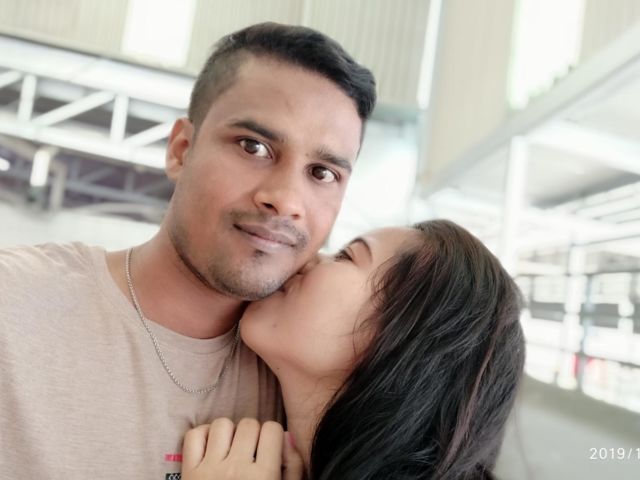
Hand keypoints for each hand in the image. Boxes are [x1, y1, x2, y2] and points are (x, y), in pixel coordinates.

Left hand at [181, 417, 303, 479]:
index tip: (270, 449)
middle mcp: (235, 470)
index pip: (272, 429)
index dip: (273, 437)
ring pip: (222, 424)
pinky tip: (212, 448)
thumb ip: (293, 467)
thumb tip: (286, 436)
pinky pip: (194, 435)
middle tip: (251, 451)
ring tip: (232, 449)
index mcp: (263, 477)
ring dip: (229, 433)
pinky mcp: (189, 472)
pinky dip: (203, 435)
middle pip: (248, 424)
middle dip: (253, 434)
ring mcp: (209, 470)